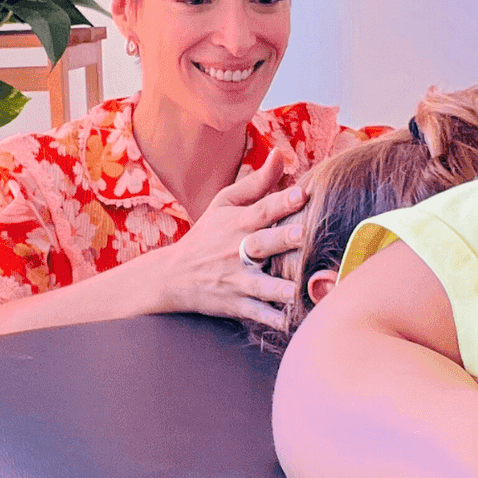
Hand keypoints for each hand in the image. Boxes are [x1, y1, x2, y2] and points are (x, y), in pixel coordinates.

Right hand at [159, 148, 306, 331]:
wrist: (173, 275)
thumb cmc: (207, 234)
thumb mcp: (225, 203)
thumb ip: (257, 182)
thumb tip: (282, 154)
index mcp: (238, 223)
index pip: (262, 209)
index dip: (282, 200)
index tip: (302, 194)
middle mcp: (238, 251)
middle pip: (263, 243)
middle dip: (282, 239)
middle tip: (303, 234)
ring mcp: (237, 279)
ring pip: (261, 284)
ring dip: (279, 288)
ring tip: (296, 290)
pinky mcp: (236, 304)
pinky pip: (256, 314)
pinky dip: (272, 320)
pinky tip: (290, 324)